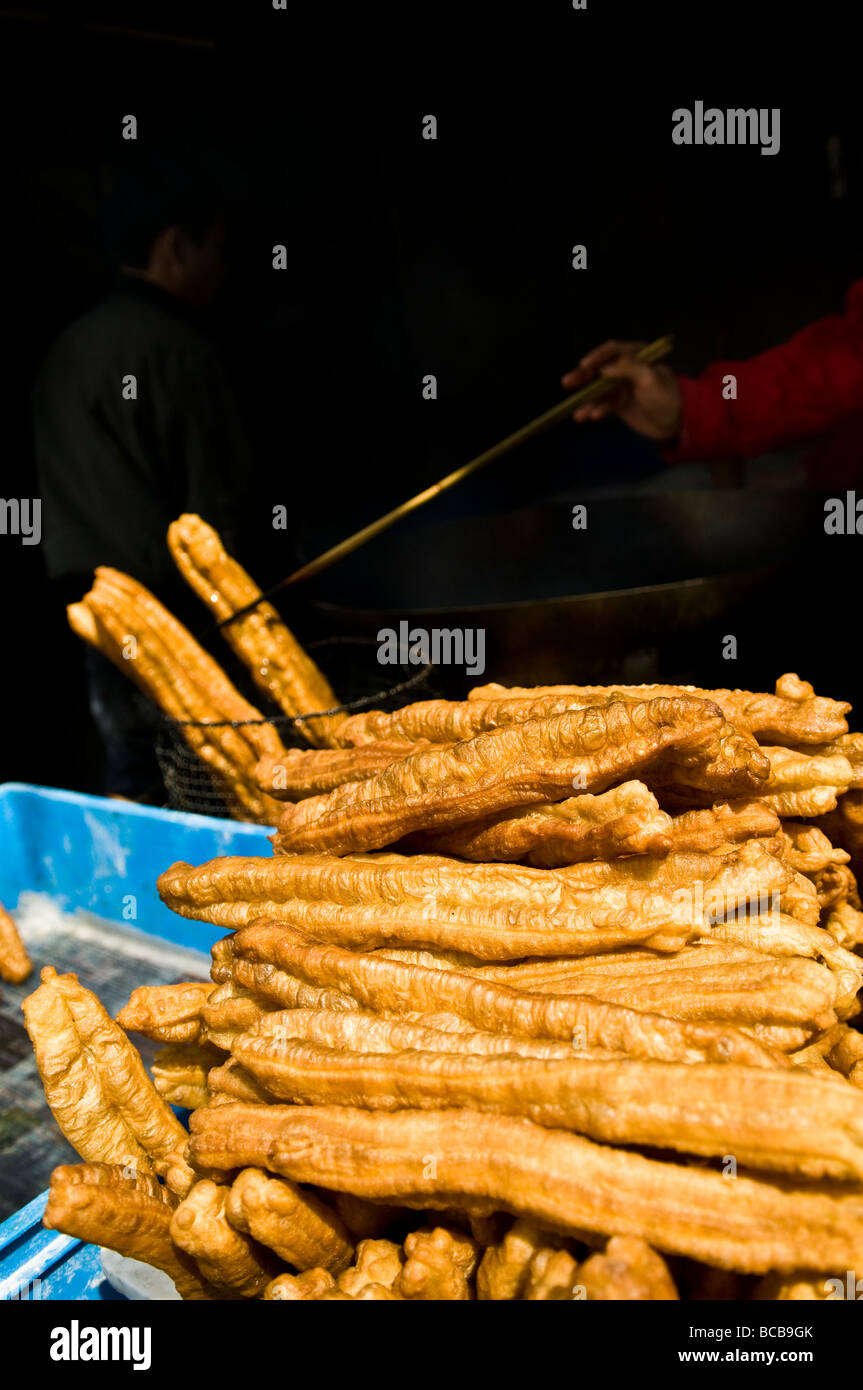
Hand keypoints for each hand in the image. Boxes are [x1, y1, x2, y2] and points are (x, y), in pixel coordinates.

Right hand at [561, 339, 681, 441]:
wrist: (677, 423)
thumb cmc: (668, 397)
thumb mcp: (651, 379)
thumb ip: (629, 368)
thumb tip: (603, 368)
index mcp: (637, 356)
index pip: (613, 351)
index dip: (597, 356)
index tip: (584, 365)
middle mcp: (626, 369)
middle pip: (599, 369)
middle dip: (583, 377)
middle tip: (567, 382)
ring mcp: (621, 387)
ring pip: (597, 390)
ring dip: (586, 399)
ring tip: (578, 412)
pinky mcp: (619, 404)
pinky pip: (602, 405)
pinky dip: (594, 410)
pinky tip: (590, 417)